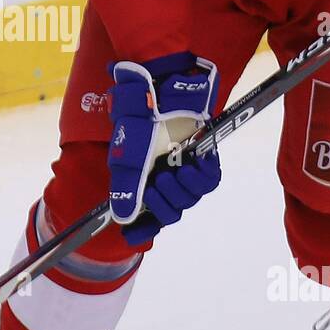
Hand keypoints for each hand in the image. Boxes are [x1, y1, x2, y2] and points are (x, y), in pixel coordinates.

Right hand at [107, 52, 220, 244]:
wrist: (163, 94)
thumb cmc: (141, 124)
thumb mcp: (128, 159)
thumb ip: (126, 190)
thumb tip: (121, 219)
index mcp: (143, 180)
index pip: (145, 215)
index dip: (142, 228)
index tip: (132, 235)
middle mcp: (163, 177)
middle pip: (170, 212)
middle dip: (164, 206)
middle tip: (157, 186)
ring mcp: (185, 169)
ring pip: (189, 199)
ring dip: (182, 191)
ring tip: (173, 172)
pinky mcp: (204, 159)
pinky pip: (209, 182)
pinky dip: (200, 177)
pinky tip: (191, 164)